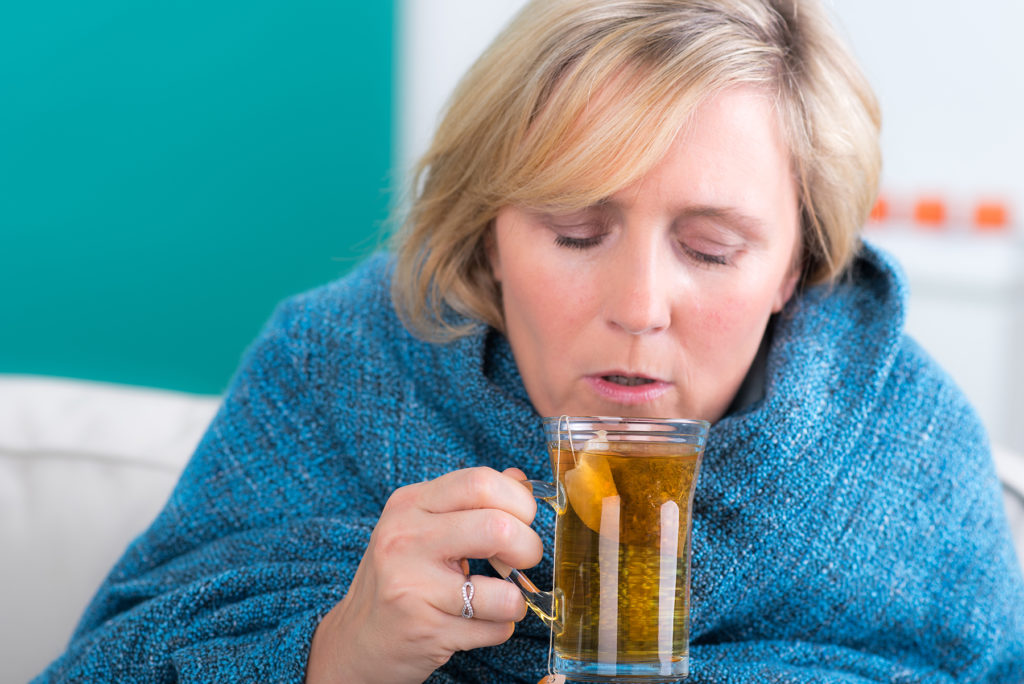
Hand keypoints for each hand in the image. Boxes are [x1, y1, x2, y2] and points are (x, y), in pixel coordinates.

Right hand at [305, 467, 541, 683]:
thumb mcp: (424, 526)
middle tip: (523, 559)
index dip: (519, 501)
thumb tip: (520, 479)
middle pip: (498, 527)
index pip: (479, 482)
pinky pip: (494, 628)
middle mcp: (405, 539)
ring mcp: (412, 587)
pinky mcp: (426, 630)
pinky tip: (477, 622)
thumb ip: (470, 501)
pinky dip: (500, 626)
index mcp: (409, 504)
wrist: (356, 640)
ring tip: (500, 599)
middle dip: (529, 547)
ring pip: (503, 592)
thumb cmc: (401, 577)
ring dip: (516, 599)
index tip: (522, 521)